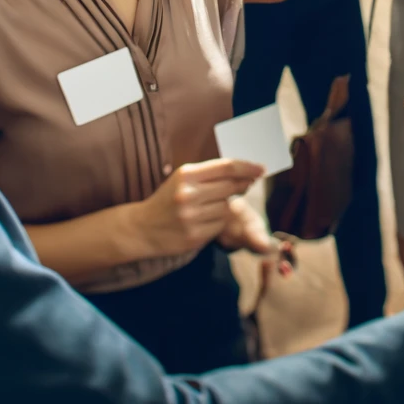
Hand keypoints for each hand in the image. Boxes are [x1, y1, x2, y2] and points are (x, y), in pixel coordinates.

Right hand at [137, 158, 264, 257]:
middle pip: (232, 186)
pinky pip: (220, 226)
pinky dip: (218, 222)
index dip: (248, 167)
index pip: (227, 167)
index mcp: (186, 174)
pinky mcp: (194, 236)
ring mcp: (191, 217)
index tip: (262, 168)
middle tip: (247, 184)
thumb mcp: (184, 178)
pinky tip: (203, 221)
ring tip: (210, 206)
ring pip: (228, 207)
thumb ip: (212, 173)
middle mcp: (188, 194)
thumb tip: (247, 172)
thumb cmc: (169, 199)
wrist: (141, 228)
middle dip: (244, 185)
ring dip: (227, 206)